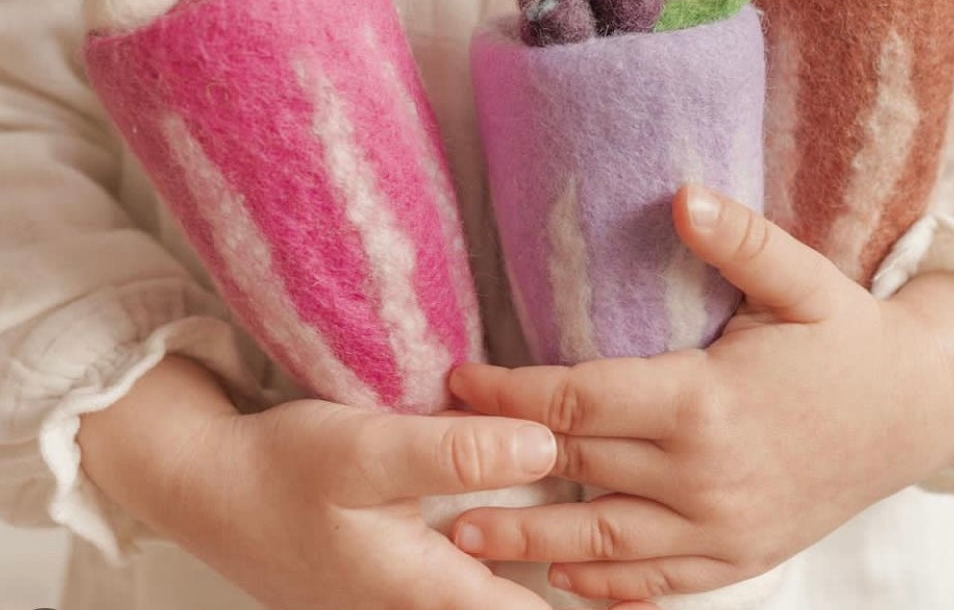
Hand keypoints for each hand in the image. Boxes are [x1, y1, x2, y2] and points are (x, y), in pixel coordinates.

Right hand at [79, 356, 628, 609]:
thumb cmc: (285, 471)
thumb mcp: (368, 451)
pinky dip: (506, 547)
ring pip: (495, 588)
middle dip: (575, 574)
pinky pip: (469, 571)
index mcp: (429, 592)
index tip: (651, 590)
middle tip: (644, 549)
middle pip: (520, 603)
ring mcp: (408, 592)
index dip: (597, 599)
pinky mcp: (398, 568)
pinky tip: (523, 508)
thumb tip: (544, 448)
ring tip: (602, 520)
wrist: (212, 485)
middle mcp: (423, 605)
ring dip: (542, 559)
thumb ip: (455, 453)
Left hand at [448, 185, 953, 600]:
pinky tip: (559, 580)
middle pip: (576, 468)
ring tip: (460, 539)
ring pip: (603, 544)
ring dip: (528, 543)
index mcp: (705, 401)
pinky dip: (603, 587)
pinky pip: (659, 583)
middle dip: (499, 460)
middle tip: (430, 453)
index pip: (577, 402)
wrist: (920, 410)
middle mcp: (705, 475)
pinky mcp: (742, 556)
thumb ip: (739, 239)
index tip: (459, 380)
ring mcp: (723, 528)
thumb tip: (681, 192)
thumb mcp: (805, 280)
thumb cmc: (852, 339)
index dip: (509, 394)